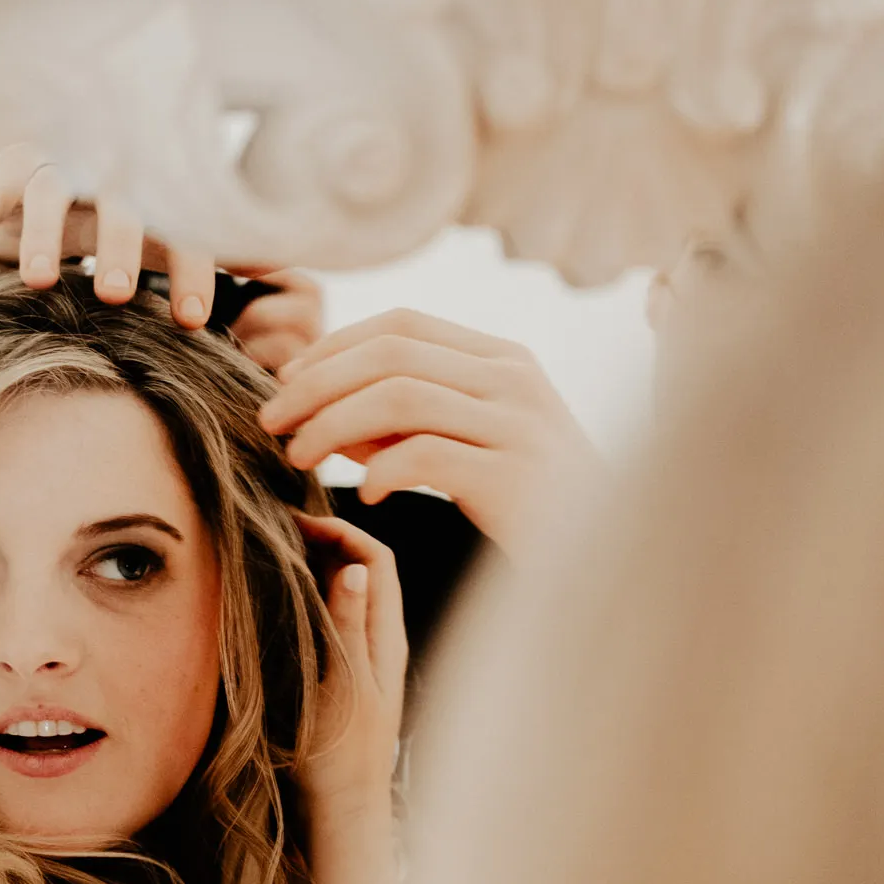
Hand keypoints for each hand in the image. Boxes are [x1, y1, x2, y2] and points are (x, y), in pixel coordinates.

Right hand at [0, 142, 324, 358]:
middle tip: (118, 294)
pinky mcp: (6, 168)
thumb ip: (216, 253)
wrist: (55, 170)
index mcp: (159, 197)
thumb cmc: (125, 221)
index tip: (192, 321)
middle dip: (118, 245)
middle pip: (118, 204)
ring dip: (42, 236)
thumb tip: (285, 274)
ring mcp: (56, 168)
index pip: (184, 227)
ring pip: (49, 193)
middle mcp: (111, 176)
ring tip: (36, 284)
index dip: (191, 270)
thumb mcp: (168, 232)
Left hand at [259, 308, 598, 557]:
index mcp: (504, 359)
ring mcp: (518, 425)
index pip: (401, 325)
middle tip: (272, 421)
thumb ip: (414, 423)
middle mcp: (514, 379)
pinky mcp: (514, 476)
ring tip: (298, 457)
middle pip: (390, 355)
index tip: (287, 383)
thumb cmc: (536, 506)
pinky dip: (381, 470)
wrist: (611, 559)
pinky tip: (363, 495)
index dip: (333, 347)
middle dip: (316, 384)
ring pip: (398, 397)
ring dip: (332, 425)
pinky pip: (425, 455)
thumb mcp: (476, 447)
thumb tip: (333, 419)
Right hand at [296, 513, 406, 828]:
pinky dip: (314, 597)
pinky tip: (285, 599)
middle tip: (281, 531)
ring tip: (279, 553)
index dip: (343, 531)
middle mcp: (383, 641)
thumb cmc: (342, 759)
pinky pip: (337, 620)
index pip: (377, 559)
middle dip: (330, 539)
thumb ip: (349, 626)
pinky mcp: (348, 675)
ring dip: (320, 567)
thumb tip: (353, 566)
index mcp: (388, 639)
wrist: (343, 813)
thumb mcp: (343, 686)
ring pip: (351, 593)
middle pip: (366, 568)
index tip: (298, 524)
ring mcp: (367, 657)